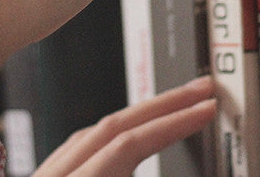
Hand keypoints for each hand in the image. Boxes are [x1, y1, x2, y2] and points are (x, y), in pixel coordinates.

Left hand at [34, 76, 215, 176]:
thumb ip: (138, 167)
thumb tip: (168, 142)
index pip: (130, 143)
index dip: (173, 122)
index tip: (205, 108)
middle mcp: (54, 176)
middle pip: (112, 125)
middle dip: (163, 105)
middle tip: (201, 90)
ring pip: (91, 132)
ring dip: (138, 117)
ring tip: (175, 111)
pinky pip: (78, 148)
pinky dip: (110, 136)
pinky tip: (126, 139)